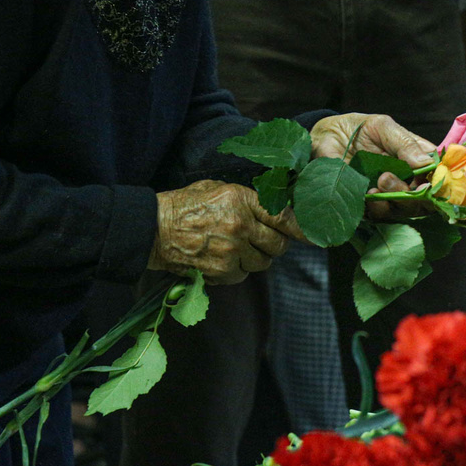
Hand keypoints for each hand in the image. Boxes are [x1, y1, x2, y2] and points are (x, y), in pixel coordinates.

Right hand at [149, 181, 300, 284]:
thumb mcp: (217, 189)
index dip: (300, 228)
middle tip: (264, 242)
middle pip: (278, 244)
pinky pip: (242, 275)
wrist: (153, 229)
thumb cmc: (185, 206)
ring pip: (263, 263)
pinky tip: (221, 259)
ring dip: (255, 259)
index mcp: (240, 199)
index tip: (313, 235)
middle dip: (275, 245)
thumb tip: (277, 208)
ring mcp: (232, 250)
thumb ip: (247, 199)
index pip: (282, 216)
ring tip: (235, 249)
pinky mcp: (222, 271)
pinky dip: (236, 271)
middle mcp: (240, 224)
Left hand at [310, 113, 437, 218]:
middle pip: (425, 198)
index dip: (438, 182)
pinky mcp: (373, 205)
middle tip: (388, 178)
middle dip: (413, 195)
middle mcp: (408, 179)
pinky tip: (367, 194)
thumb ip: (405, 143)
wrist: (326, 137)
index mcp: (417, 158)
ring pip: (405, 209)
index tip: (425, 181)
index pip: (438, 174)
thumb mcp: (383, 127)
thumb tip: (425, 163)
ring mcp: (391, 194)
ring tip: (378, 182)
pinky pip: (382, 215)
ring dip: (395, 199)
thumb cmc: (358, 129)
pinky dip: (378, 208)